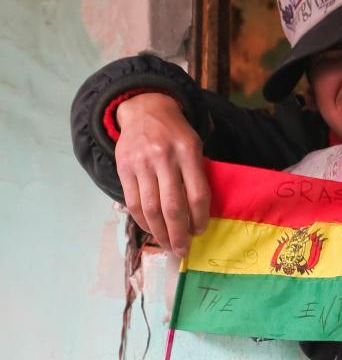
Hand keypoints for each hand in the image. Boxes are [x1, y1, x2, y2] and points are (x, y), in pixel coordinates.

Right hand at [115, 93, 210, 255]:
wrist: (145, 108)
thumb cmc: (175, 133)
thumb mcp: (194, 144)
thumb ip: (196, 174)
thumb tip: (197, 216)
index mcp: (188, 151)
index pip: (197, 194)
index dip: (199, 218)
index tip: (200, 232)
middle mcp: (164, 157)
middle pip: (172, 206)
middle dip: (178, 234)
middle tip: (182, 250)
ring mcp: (141, 163)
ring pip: (150, 209)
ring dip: (159, 233)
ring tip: (167, 246)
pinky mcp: (124, 168)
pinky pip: (132, 202)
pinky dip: (142, 221)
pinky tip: (151, 230)